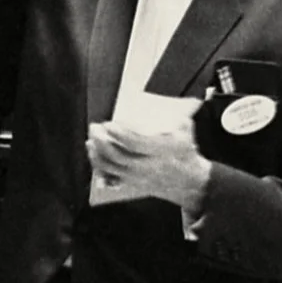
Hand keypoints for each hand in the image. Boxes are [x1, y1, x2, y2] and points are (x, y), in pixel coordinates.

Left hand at [86, 122, 213, 209]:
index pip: (133, 143)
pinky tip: (95, 156)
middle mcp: (146, 166)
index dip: (119, 133)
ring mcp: (138, 177)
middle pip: (116, 155)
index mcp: (159, 151)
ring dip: (96, 153)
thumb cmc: (185, 151)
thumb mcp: (184, 129)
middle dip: (101, 140)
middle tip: (95, 128)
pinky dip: (99, 166)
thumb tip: (161, 99)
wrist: (190, 181)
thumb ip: (173, 112)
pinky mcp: (132, 183)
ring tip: (91, 141)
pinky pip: (110, 176)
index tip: (109, 123)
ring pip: (110, 167)